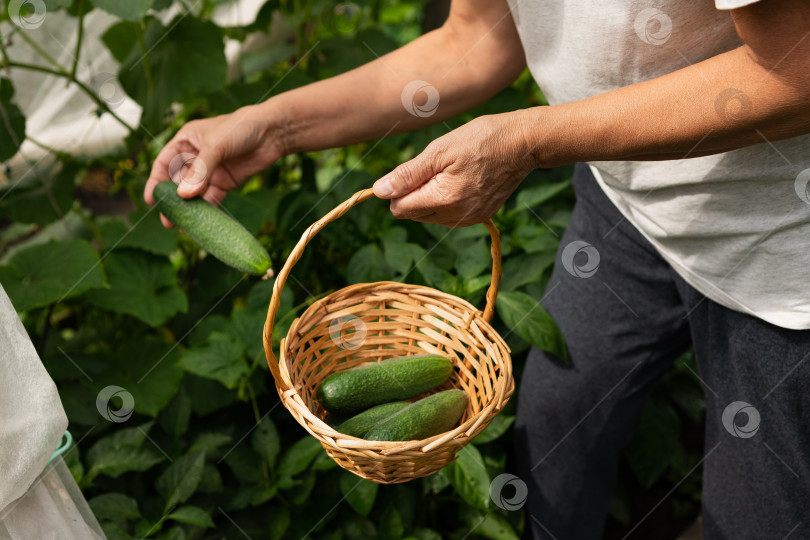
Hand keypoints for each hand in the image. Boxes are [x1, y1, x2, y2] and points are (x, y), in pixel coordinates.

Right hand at [144, 104, 286, 226]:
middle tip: (167, 221)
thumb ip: (200, 171)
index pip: (164, 163)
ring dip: (189, 209)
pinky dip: (207, 210)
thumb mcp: (216, 146)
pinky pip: (213, 198)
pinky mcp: (226, 181)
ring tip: (182, 226)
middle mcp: (196, 156)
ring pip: (195, 193)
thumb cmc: (240, 128)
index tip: (151, 200)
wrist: (272, 132)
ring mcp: (211, 170)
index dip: (156, 181)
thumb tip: (183, 195)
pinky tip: (201, 223)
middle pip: (178, 182)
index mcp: (186, 141)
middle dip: (172, 201)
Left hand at [372, 113, 535, 226]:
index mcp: (444, 199)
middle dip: (415, 193)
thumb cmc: (481, 139)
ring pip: (430, 216)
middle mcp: (456, 216)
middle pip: (413, 214)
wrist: (523, 144)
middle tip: (435, 167)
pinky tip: (462, 179)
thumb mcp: (439, 150)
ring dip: (430, 197)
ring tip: (451, 171)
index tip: (413, 169)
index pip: (399, 208)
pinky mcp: (480, 217)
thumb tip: (379, 191)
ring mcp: (470, 219)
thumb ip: (407, 174)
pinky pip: (449, 215)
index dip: (399, 188)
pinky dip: (447, 200)